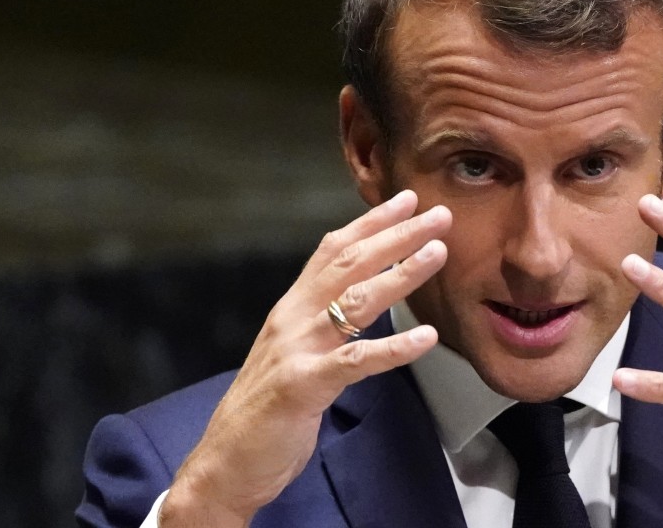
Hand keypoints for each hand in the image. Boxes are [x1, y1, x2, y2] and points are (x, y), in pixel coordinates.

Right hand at [160, 190, 450, 526]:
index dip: (370, 222)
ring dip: (401, 274)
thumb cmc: (266, 409)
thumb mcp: (293, 350)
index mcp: (292, 308)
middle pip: (350, 264)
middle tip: (438, 214)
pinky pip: (356, 361)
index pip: (333, 251)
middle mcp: (294, 318)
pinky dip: (394, 348)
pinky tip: (426, 337)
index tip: (407, 200)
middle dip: (396, 235)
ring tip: (438, 252)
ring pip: (356, 301)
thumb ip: (321, 320)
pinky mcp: (304, 385)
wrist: (223, 462)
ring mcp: (298, 349)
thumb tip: (363, 293)